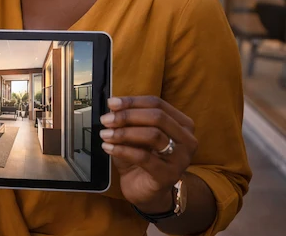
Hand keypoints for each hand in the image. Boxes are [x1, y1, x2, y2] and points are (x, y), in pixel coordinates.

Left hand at [100, 96, 196, 213]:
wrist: (144, 190)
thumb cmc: (140, 157)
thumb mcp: (135, 134)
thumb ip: (129, 119)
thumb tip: (113, 106)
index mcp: (182, 124)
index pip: (157, 104)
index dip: (132, 101)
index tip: (111, 103)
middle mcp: (188, 140)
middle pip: (157, 117)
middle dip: (127, 116)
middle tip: (106, 119)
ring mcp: (181, 159)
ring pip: (153, 135)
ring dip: (124, 132)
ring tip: (105, 134)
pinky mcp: (168, 175)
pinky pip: (143, 157)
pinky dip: (122, 150)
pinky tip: (108, 147)